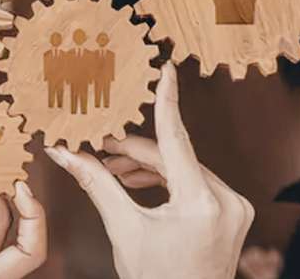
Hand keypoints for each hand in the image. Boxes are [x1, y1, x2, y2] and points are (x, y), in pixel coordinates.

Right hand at [45, 64, 252, 278]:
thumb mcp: (123, 229)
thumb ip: (97, 183)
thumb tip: (64, 153)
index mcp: (199, 203)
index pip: (176, 138)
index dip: (167, 99)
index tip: (165, 68)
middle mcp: (226, 200)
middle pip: (174, 156)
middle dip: (135, 151)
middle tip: (100, 146)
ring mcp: (235, 207)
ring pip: (184, 168)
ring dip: (149, 165)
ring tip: (113, 168)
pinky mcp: (235, 212)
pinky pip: (196, 182)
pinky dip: (168, 180)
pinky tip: (139, 182)